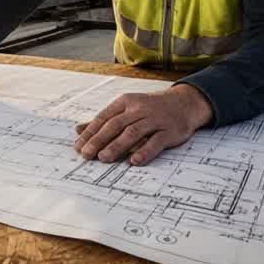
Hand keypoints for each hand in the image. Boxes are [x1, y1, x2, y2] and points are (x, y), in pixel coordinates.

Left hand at [73, 85, 212, 165]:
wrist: (185, 103)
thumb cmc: (151, 108)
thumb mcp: (127, 108)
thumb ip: (104, 120)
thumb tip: (78, 130)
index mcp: (126, 102)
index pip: (104, 118)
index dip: (90, 132)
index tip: (78, 146)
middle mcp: (139, 109)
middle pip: (115, 125)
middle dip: (99, 140)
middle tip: (87, 154)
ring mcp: (155, 119)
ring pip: (133, 133)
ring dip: (117, 146)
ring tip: (104, 158)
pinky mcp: (170, 131)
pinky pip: (156, 142)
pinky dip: (145, 151)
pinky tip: (134, 161)